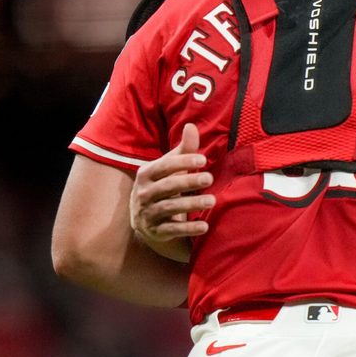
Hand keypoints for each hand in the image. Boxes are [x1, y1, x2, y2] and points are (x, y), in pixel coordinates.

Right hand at [130, 123, 214, 255]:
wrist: (146, 219)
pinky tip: (204, 226)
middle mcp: (143, 193)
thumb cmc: (164, 184)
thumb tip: (191, 125)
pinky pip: (172, 230)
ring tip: (212, 201)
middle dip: (188, 181)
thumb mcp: (172, 168)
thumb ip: (184, 149)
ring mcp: (147, 213)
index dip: (183, 162)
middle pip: (167, 186)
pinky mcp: (155, 231)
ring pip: (169, 207)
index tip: (203, 160)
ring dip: (191, 204)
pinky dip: (188, 229)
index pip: (164, 166)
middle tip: (210, 178)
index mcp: (146, 174)